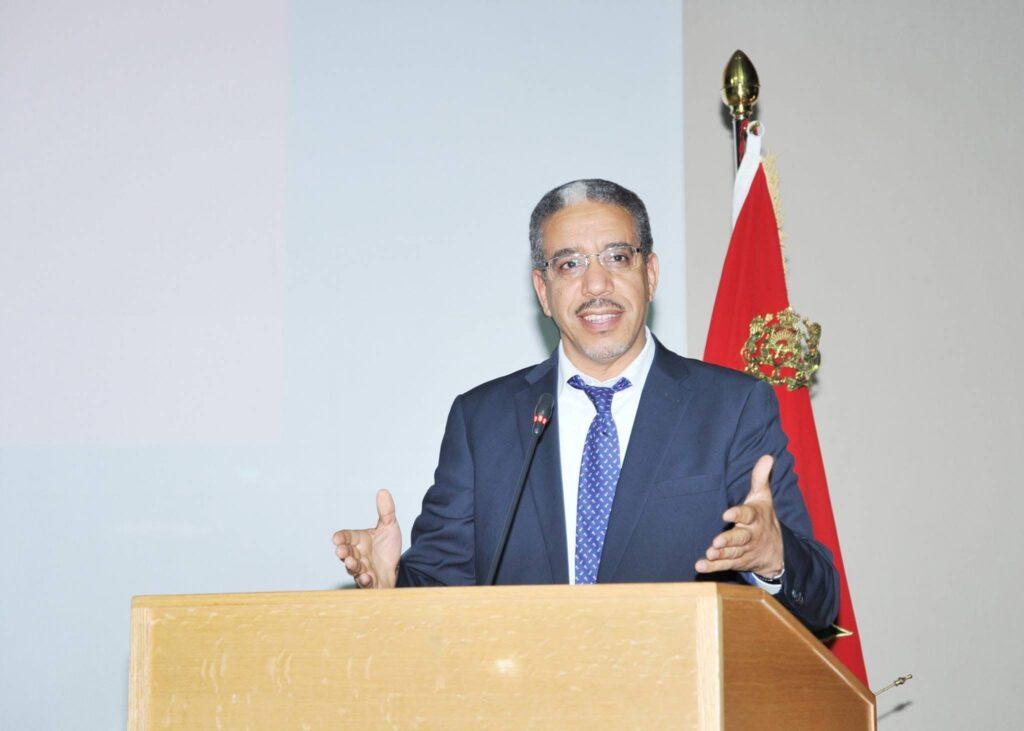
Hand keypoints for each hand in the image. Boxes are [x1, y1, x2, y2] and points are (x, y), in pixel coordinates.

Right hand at [332, 489, 401, 587]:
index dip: (341, 538)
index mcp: (359, 541)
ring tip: (352, 563)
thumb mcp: (389, 527)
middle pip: (346, 554)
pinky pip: (366, 584)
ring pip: (353, 569)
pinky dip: (365, 581)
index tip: (336, 538)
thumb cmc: (387, 549)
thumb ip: (386, 511)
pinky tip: (367, 577)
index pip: (346, 537)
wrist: (398, 568)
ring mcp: (362, 570)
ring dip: (352, 567)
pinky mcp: (371, 583)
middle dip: (343, 553)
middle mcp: (357, 556)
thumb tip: (383, 491)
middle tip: (341, 551)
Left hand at [695, 455, 783, 576]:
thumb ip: (760, 478)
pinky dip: (713, 567)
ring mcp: (744, 550)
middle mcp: (750, 535)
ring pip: (732, 553)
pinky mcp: (737, 562)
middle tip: (717, 542)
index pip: (748, 515)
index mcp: (755, 518)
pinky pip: (725, 565)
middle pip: (740, 538)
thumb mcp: (763, 497)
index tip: (727, 514)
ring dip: (721, 555)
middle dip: (729, 540)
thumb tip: (767, 456)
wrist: (777, 551)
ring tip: (709, 554)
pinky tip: (700, 565)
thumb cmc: (764, 518)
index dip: (738, 514)